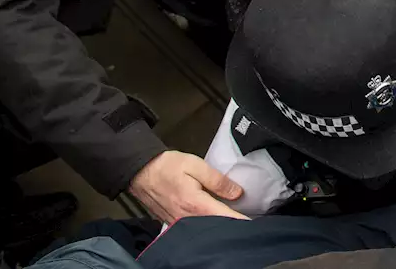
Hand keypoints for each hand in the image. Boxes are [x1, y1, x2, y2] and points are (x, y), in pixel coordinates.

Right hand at [129, 151, 247, 223]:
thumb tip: (238, 193)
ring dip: (219, 226)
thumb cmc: (167, 167)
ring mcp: (178, 224)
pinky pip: (193, 229)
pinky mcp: (173, 224)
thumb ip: (218, 180)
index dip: (241, 221)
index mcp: (195, 204)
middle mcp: (186, 219)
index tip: (254, 222)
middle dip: (232, 224)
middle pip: (216, 227)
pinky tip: (215, 220)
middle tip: (248, 219)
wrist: (140, 172)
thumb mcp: (196, 165)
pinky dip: (206, 225)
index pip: (224, 218)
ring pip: (205, 229)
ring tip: (234, 219)